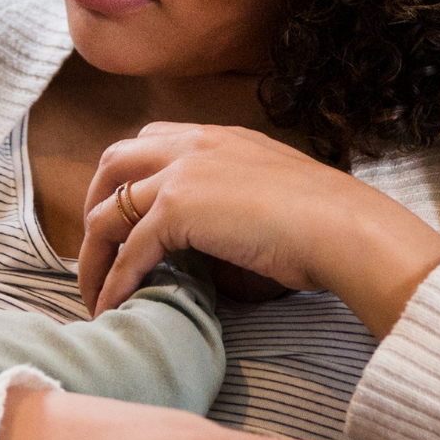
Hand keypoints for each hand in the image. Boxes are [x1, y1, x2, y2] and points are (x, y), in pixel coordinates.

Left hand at [77, 122, 439, 335]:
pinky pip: (129, 249)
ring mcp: (181, 173)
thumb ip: (233, 196)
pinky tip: (112, 304)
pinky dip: (115, 279)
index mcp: (216, 135)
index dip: (127, 176)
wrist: (346, 228)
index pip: (150, 140)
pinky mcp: (177, 209)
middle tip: (94, 248)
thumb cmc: (327, 220)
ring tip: (93, 289)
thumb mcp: (271, 188)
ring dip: (94, 253)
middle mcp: (191, 143)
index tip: (122, 212)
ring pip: (110, 209)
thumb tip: (214, 237)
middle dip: (94, 204)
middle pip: (112, 164)